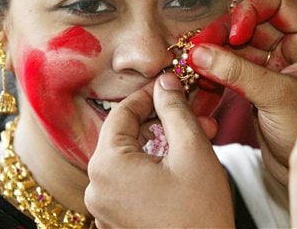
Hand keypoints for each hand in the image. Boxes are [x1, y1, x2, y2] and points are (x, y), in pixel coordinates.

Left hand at [85, 74, 233, 227]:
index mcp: (107, 166)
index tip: (169, 86)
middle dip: (162, 122)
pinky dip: (154, 168)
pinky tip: (182, 166)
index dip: (148, 95)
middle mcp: (97, 187)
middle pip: (127, 137)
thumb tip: (164, 82)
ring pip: (132, 160)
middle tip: (193, 116)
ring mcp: (104, 209)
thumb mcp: (192, 150)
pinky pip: (131, 182)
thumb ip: (175, 109)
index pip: (121, 113)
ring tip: (197, 141)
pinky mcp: (116, 222)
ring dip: (162, 145)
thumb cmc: (199, 212)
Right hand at [189, 0, 296, 185]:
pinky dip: (214, 77)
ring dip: (213, 57)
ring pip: (236, 47)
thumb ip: (238, 72)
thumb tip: (200, 52)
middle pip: (250, 23)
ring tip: (192, 70)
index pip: (278, 2)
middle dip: (222, 36)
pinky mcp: (258, 82)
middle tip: (197, 49)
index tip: (233, 34)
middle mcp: (295, 46)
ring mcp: (275, 64)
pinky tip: (200, 87)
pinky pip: (231, 69)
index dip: (250, 11)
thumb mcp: (277, 97)